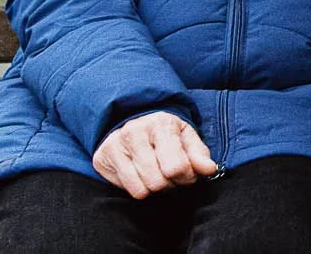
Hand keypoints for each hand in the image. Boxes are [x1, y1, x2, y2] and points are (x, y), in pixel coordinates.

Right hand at [92, 111, 216, 198]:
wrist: (135, 120)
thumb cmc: (166, 133)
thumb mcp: (187, 138)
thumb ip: (199, 154)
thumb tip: (209, 169)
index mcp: (160, 124)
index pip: (176, 167)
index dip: (186, 177)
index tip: (188, 174)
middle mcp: (134, 132)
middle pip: (158, 181)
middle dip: (170, 185)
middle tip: (172, 177)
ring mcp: (115, 145)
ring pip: (141, 189)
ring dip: (154, 189)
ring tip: (158, 176)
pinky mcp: (101, 158)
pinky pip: (126, 189)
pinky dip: (138, 187)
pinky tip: (141, 175)